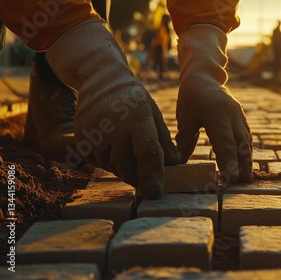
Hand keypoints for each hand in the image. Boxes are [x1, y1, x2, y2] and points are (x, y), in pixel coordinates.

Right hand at [46, 20, 180, 197]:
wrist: (101, 83)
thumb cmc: (135, 102)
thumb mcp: (154, 116)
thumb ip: (164, 143)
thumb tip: (175, 168)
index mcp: (138, 118)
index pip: (147, 152)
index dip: (152, 175)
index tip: (155, 193)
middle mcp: (114, 127)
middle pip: (128, 167)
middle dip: (140, 176)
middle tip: (147, 172)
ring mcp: (94, 134)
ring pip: (114, 168)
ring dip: (125, 167)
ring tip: (127, 146)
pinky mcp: (81, 141)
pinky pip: (100, 163)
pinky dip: (109, 161)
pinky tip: (113, 144)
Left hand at [176, 87, 252, 182]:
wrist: (205, 76)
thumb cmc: (191, 96)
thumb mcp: (185, 116)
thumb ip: (185, 139)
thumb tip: (180, 163)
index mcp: (216, 115)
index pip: (224, 142)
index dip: (228, 161)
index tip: (230, 178)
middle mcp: (232, 116)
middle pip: (241, 145)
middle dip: (242, 165)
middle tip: (242, 184)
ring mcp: (239, 117)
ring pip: (246, 142)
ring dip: (247, 161)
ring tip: (246, 179)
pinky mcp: (242, 119)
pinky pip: (247, 137)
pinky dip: (247, 152)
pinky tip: (245, 165)